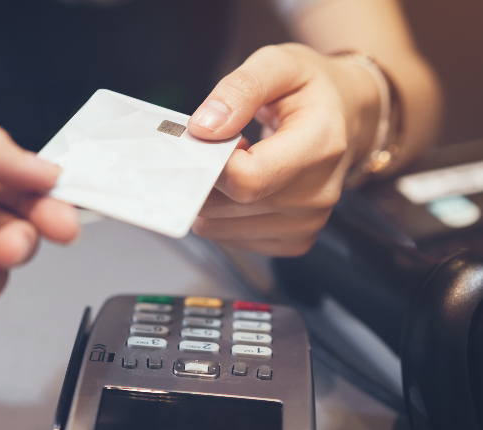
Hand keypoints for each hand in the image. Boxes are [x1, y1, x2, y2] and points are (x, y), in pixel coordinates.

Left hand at [188, 44, 380, 255]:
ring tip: (234, 164)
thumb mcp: (279, 65)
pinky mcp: (294, 242)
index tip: (207, 137)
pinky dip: (222, 213)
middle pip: (224, 206)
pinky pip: (228, 237)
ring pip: (217, 227)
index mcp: (320, 146)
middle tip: (214, 147)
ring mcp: (306, 224)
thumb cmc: (311, 89)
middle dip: (203, 176)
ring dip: (210, 195)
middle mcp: (317, 194)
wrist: (350, 117)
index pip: (245, 179)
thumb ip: (240, 89)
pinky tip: (242, 185)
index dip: (210, 161)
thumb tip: (203, 128)